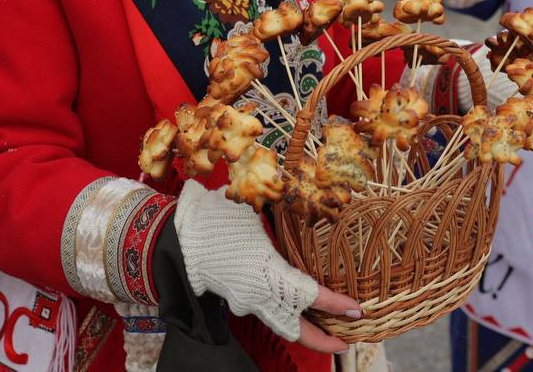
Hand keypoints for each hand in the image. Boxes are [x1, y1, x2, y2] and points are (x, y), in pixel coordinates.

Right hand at [173, 180, 362, 350]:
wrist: (175, 239)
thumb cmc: (215, 220)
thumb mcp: (250, 210)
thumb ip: (279, 205)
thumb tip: (304, 190)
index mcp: (266, 272)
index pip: (309, 296)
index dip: (335, 304)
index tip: (357, 308)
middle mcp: (258, 295)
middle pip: (295, 329)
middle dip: (323, 339)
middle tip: (347, 341)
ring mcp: (246, 301)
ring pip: (281, 324)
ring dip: (306, 331)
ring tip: (330, 332)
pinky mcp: (238, 299)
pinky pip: (268, 314)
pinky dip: (287, 317)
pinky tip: (299, 308)